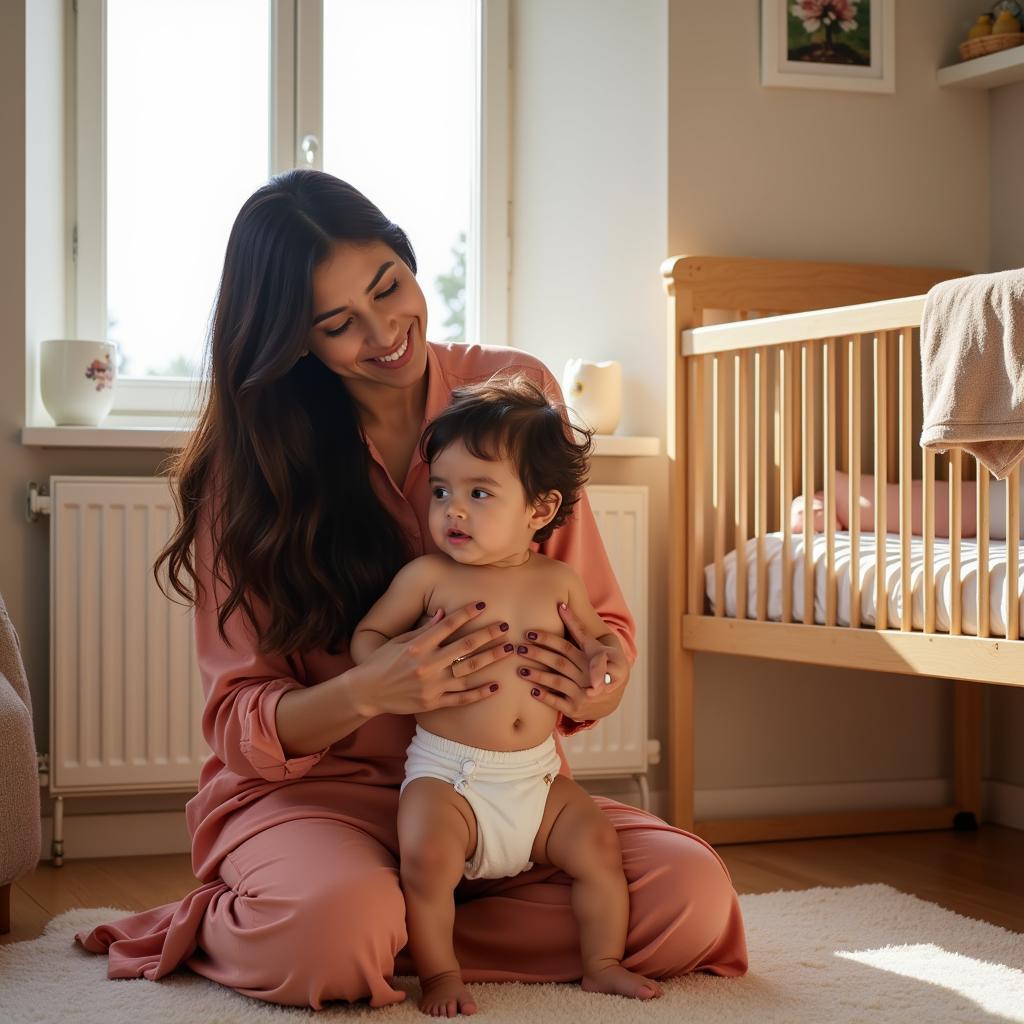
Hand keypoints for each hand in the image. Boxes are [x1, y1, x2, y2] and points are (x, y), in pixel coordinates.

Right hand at [352, 601, 512, 716]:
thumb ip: (423, 630)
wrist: (367, 693)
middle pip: (464, 647)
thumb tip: (443, 613)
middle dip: (488, 635)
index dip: (466, 614)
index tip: (483, 604)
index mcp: (418, 646)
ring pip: (468, 671)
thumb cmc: (381, 662)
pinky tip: (496, 685)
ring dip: (491, 660)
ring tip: (509, 650)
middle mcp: (427, 665)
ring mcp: (431, 685)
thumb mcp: (398, 641)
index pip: (447, 625)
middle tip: (506, 626)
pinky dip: (480, 693)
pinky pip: (461, 698)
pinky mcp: (433, 703)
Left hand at [517, 602, 629, 721]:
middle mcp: (586, 675)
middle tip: (518, 648)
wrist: (610, 697)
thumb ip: (576, 626)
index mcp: (589, 658)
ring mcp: (581, 693)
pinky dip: (546, 697)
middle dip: (538, 654)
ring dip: (538, 675)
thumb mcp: (592, 646)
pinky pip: (559, 703)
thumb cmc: (597, 664)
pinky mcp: (576, 708)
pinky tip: (532, 691)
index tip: (529, 633)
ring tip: (520, 669)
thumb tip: (561, 604)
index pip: (566, 647)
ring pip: (557, 682)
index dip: (548, 639)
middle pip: (559, 662)